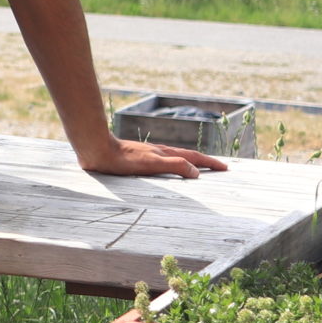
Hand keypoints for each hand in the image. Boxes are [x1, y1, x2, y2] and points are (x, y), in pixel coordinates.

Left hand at [72, 131, 228, 178]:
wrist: (96, 149)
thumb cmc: (122, 160)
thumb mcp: (151, 164)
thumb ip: (174, 166)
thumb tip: (196, 173)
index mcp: (165, 153)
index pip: (193, 158)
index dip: (209, 163)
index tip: (225, 168)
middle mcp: (159, 151)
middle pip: (186, 155)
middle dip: (203, 161)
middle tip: (218, 167)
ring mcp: (148, 153)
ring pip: (174, 157)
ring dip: (189, 162)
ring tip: (197, 167)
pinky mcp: (137, 158)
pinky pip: (162, 160)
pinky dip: (172, 164)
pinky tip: (165, 168)